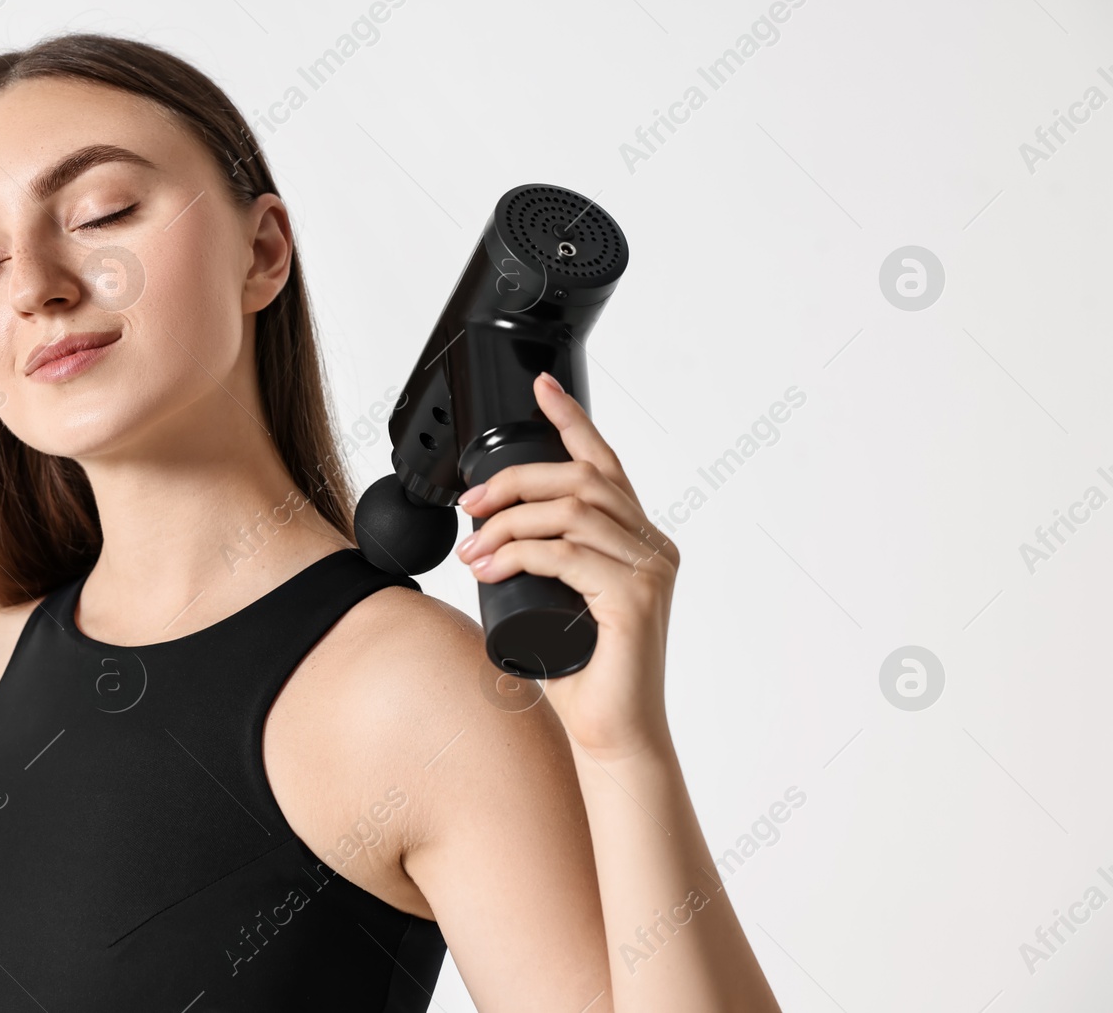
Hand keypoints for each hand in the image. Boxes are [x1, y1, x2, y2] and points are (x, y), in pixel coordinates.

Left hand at [455, 371, 678, 759]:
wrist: (613, 736)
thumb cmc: (582, 675)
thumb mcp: (555, 603)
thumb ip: (543, 567)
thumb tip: (487, 540)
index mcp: (639, 542)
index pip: (605, 465)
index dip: (573, 420)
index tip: (541, 388)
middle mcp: (653, 549)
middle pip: (581, 480)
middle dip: (516, 481)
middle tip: (470, 505)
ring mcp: (650, 574)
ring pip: (572, 513)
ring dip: (509, 523)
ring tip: (471, 549)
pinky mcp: (635, 602)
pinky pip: (568, 556)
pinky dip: (519, 554)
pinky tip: (489, 568)